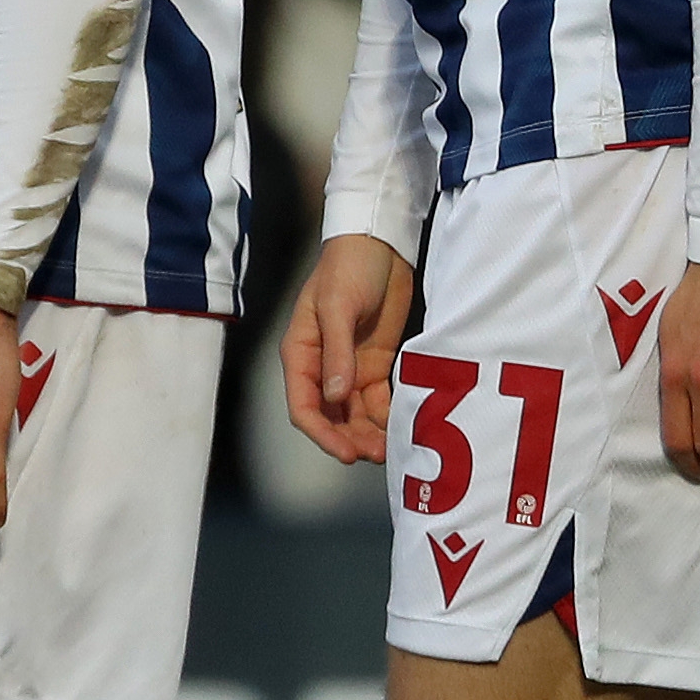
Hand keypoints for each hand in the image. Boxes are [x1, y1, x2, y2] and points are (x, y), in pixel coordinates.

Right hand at [281, 233, 416, 465]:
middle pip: (329, 416)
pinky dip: (384, 417)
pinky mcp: (375, 363)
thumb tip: (336, 396)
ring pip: (354, 414)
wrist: (380, 244)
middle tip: (374, 455)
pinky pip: (377, 400)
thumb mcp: (338, 306)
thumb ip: (337, 352)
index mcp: (301, 352)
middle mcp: (322, 366)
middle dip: (349, 439)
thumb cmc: (348, 267)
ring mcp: (349, 366)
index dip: (321, 433)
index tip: (345, 452)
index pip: (303, 405)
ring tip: (388, 448)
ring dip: (367, 433)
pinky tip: (398, 428)